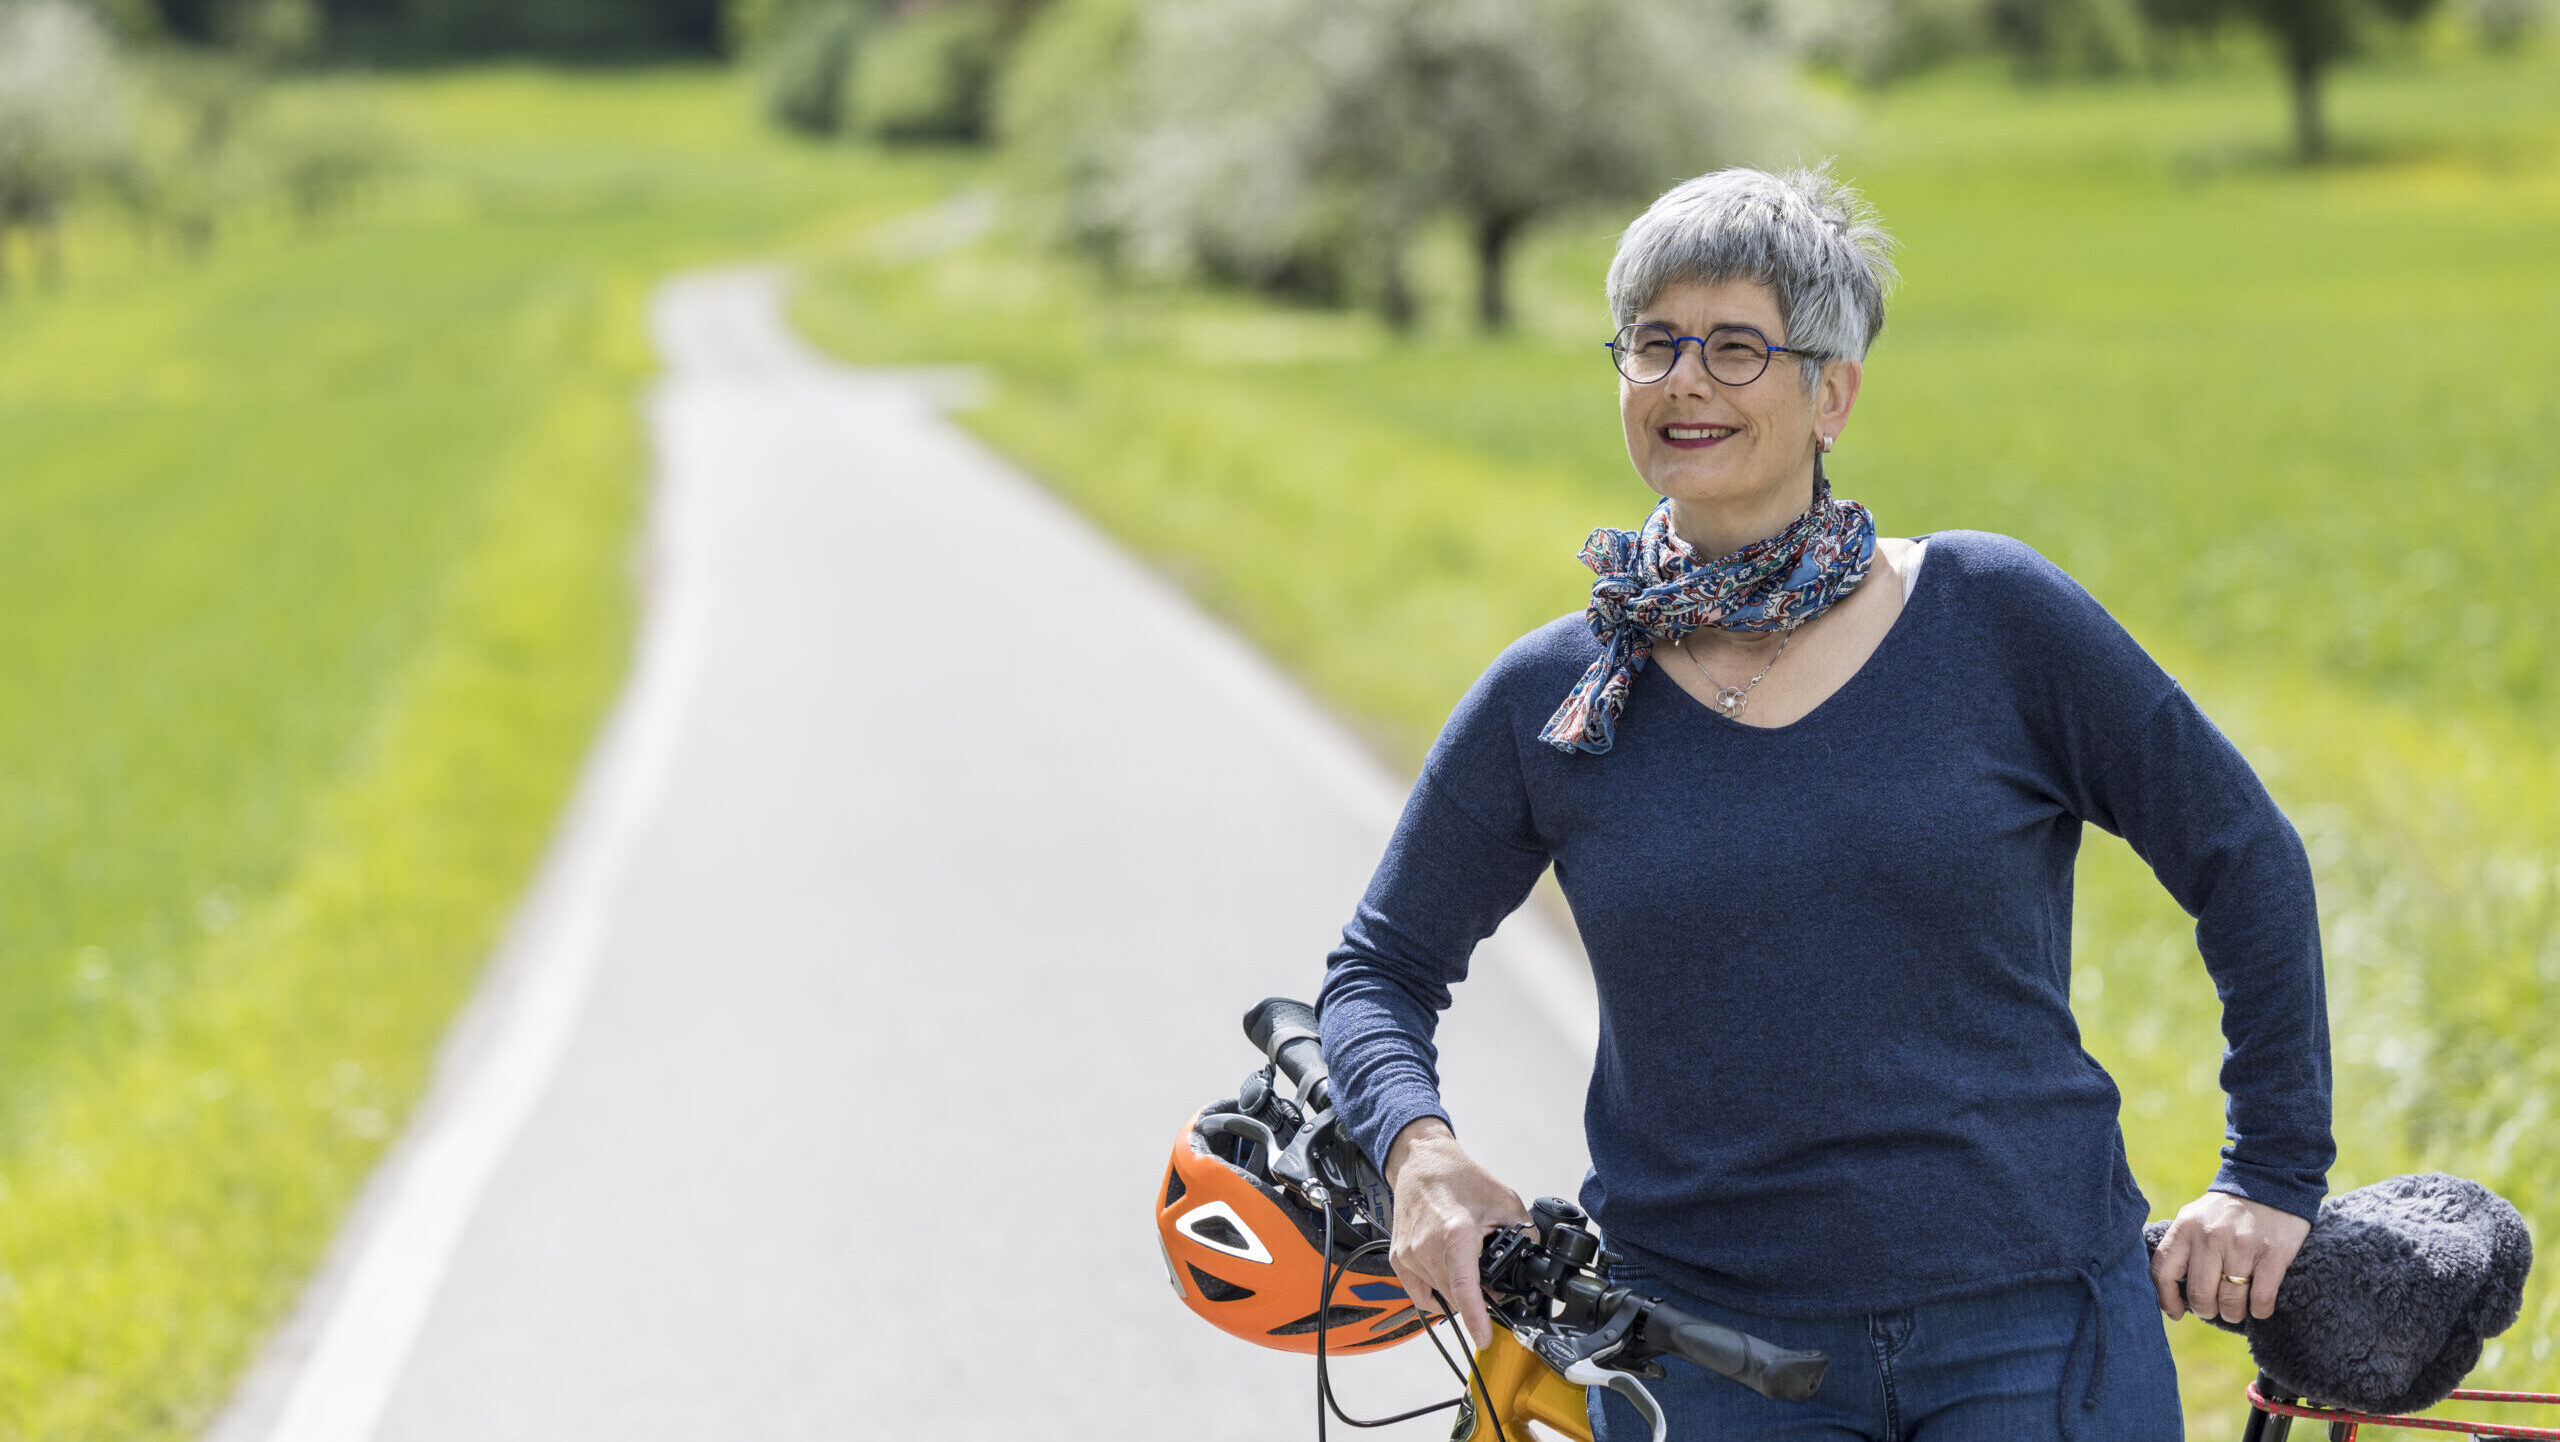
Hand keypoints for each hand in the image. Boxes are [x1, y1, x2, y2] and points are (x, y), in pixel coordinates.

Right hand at [1381, 1117, 1530, 1350]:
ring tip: (1468, 1263)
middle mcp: (1426, 1248)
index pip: (1466, 1288)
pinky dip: (1438, 1293)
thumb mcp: (1505, 1201)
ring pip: (1441, 1295)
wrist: (1421, 1162)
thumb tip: (1536, 1262)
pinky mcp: (1399, 1259)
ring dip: (1458, 1291)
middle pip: (1458, 1295)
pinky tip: (1448, 1277)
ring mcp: (1409, 1255)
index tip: (1486, 1339)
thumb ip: (1525, 1234)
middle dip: (1479, 1297)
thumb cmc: (1458, 1177)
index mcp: (1454, 1233)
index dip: (1477, 1318)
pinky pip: (1421, 1293)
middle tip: (1492, 1280)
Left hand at [2150, 1190, 2310, 1323]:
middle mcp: (2211, 1236)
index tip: (2175, 1312)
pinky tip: (2258, 1307)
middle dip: (2205, 1311)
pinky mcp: (2273, 1254)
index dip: (2166, 1299)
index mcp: (2185, 1227)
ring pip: (2230, 1301)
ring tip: (2235, 1309)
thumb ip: (2181, 1248)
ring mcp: (2242, 1246)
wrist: (2269, 1182)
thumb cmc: (2226, 1210)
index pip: (2163, 1272)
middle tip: (2213, 1309)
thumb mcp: (2194, 1218)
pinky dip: (2259, 1311)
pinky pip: (2261, 1299)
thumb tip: (2168, 1293)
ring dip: (2233, 1314)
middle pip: (2199, 1294)